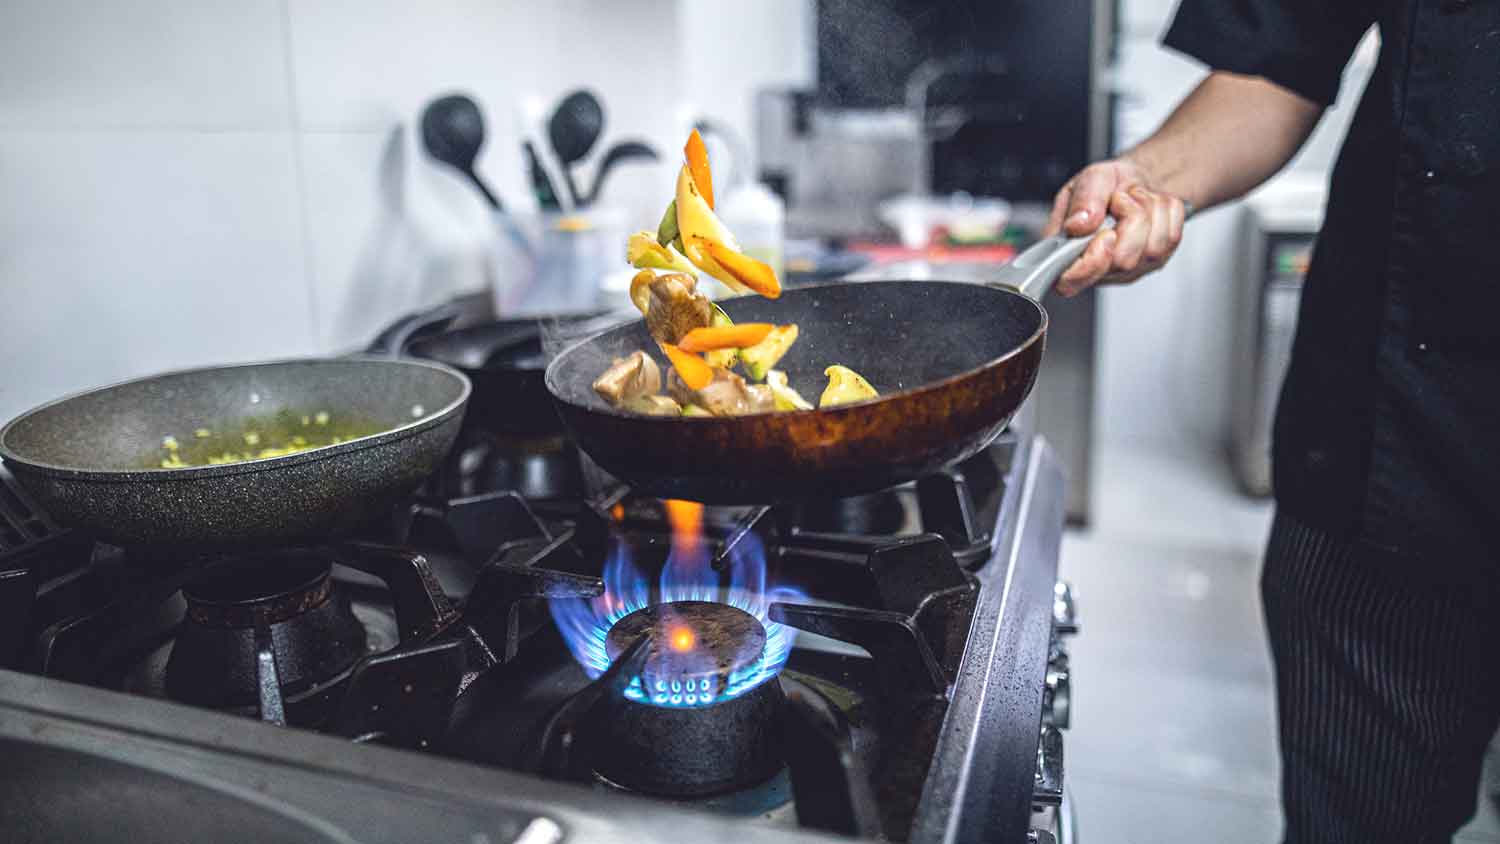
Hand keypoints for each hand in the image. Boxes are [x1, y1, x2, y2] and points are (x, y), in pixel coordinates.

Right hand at [1042, 158, 1186, 296]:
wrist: (1133, 182)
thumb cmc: (1107, 185)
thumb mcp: (1089, 178)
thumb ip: (1082, 200)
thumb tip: (1077, 225)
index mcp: (1067, 252)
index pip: (1071, 281)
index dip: (1093, 261)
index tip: (1107, 234)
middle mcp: (1098, 268)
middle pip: (1123, 261)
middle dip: (1131, 218)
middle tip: (1121, 199)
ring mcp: (1129, 269)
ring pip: (1153, 249)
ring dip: (1150, 210)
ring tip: (1136, 198)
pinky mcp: (1156, 261)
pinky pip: (1172, 238)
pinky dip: (1167, 211)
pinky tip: (1151, 205)